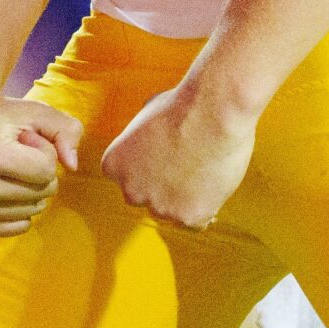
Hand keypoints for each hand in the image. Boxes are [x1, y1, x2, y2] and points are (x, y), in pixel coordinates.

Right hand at [0, 91, 83, 237]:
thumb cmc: (1, 121)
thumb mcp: (36, 112)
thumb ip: (66, 130)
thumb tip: (72, 166)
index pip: (46, 169)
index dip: (45, 151)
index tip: (25, 139)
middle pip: (42, 193)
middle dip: (40, 172)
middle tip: (16, 154)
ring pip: (33, 211)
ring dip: (30, 190)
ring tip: (7, 170)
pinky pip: (20, 226)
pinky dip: (20, 208)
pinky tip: (2, 188)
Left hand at [98, 80, 255, 230]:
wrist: (213, 114)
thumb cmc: (183, 106)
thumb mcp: (148, 113)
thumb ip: (142, 135)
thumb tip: (150, 136)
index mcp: (114, 165)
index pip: (124, 176)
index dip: (145, 166)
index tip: (162, 155)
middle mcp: (131, 191)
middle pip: (144, 197)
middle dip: (161, 185)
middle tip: (183, 164)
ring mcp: (160, 207)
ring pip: (171, 211)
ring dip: (183, 198)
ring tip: (203, 170)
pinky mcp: (188, 218)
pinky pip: (196, 221)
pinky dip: (205, 208)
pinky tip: (214, 188)